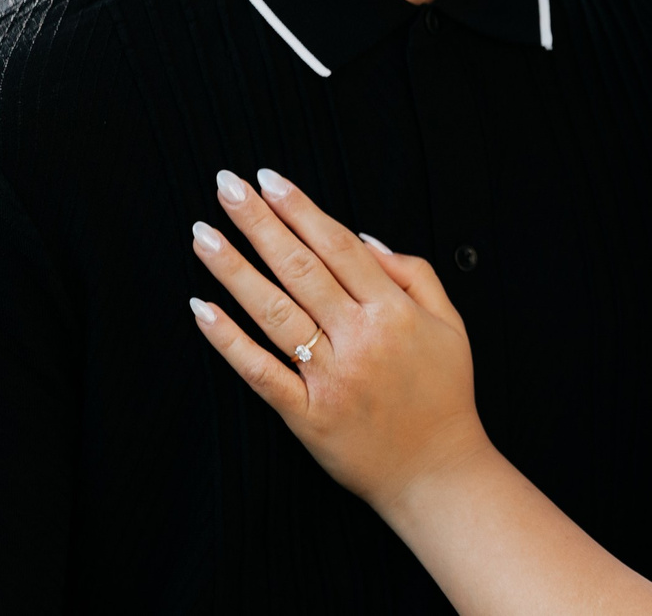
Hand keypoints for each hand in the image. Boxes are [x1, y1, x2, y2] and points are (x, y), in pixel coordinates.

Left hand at [189, 168, 490, 516]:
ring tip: (203, 235)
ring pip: (275, 313)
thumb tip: (365, 237)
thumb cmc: (443, 394)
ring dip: (235, 271)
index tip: (269, 179)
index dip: (301, 210)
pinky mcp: (307, 415)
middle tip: (226, 187)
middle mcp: (360, 339)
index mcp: (394, 312)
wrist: (437, 472)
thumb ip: (413, 274)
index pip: (338, 246)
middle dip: (260, 223)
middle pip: (300, 268)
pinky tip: (203, 309)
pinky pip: (261, 372)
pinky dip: (229, 341)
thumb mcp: (448, 323)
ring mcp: (330, 378)